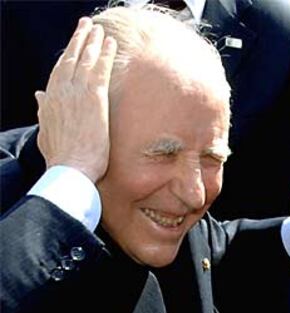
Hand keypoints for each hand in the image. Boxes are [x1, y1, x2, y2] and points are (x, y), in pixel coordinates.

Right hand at [36, 17, 116, 182]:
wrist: (71, 169)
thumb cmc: (61, 158)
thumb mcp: (45, 131)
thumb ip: (44, 112)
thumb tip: (39, 96)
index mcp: (50, 99)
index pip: (59, 71)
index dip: (67, 56)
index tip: (74, 45)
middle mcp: (61, 91)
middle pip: (70, 59)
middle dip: (79, 40)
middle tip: (86, 26)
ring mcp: (77, 92)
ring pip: (85, 59)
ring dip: (92, 41)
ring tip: (99, 30)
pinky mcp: (94, 98)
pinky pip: (100, 69)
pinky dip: (105, 54)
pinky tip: (110, 43)